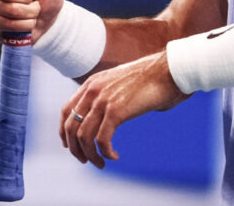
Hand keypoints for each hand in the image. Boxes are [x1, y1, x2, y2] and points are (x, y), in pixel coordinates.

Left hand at [59, 51, 190, 167]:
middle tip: (86, 160)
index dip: (65, 132)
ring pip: (84, 136)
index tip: (71, 146)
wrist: (169, 70)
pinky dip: (105, 152)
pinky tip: (114, 156)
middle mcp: (93, 90)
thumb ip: (110, 96)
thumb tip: (110, 116)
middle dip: (75, 148)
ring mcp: (103, 100)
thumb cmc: (151, 78)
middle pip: (70, 126)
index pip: (66, 111)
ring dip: (90, 155)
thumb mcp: (121, 83)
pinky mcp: (116, 111)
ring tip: (101, 163)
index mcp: (92, 83)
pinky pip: (102, 139)